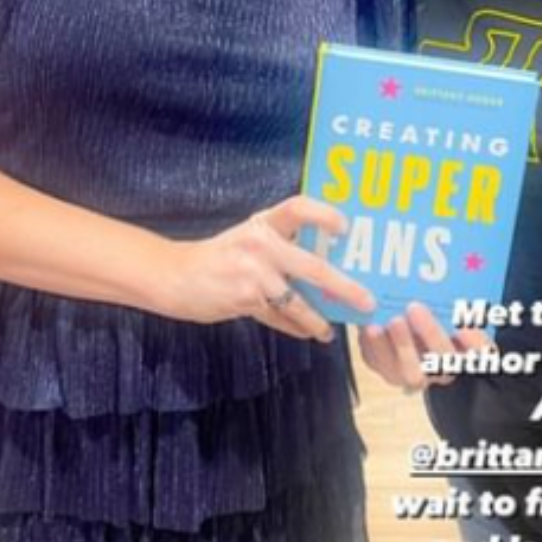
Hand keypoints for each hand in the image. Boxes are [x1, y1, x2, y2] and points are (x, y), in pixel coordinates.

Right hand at [152, 196, 376, 343]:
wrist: (175, 276)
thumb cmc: (218, 258)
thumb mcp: (248, 239)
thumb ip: (280, 246)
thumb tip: (325, 267)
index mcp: (264, 223)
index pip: (300, 207)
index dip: (325, 215)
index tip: (346, 229)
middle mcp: (261, 244)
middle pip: (314, 266)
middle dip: (345, 287)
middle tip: (367, 300)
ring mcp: (254, 273)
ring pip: (299, 302)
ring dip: (320, 319)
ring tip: (332, 330)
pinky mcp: (246, 299)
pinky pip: (280, 317)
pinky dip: (297, 327)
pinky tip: (309, 333)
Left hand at [358, 300, 490, 391]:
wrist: (403, 323)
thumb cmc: (434, 307)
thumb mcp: (447, 298)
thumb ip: (453, 292)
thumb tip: (461, 260)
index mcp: (468, 349)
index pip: (483, 352)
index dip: (477, 343)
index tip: (464, 325)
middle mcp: (445, 367)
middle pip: (445, 361)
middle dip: (430, 335)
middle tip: (415, 308)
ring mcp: (418, 375)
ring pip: (412, 372)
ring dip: (401, 344)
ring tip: (391, 319)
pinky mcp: (390, 372)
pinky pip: (382, 365)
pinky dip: (375, 346)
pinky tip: (370, 326)